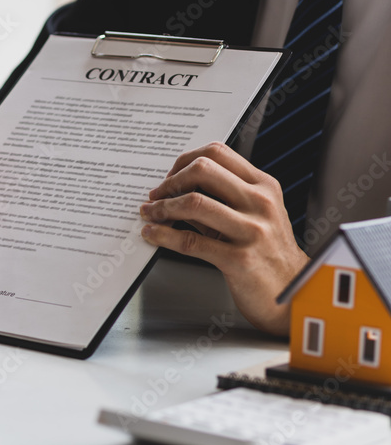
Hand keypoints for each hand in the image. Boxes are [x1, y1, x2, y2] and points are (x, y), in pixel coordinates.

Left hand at [139, 142, 309, 334]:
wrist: (294, 291)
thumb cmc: (268, 253)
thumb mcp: (254, 215)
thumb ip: (221, 198)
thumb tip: (176, 186)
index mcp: (264, 186)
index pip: (218, 152)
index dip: (184, 161)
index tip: (169, 177)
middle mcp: (260, 203)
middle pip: (203, 169)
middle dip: (170, 181)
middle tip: (156, 195)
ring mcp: (252, 230)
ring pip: (194, 202)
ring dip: (161, 207)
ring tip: (150, 213)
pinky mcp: (240, 259)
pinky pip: (190, 241)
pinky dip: (163, 235)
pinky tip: (152, 234)